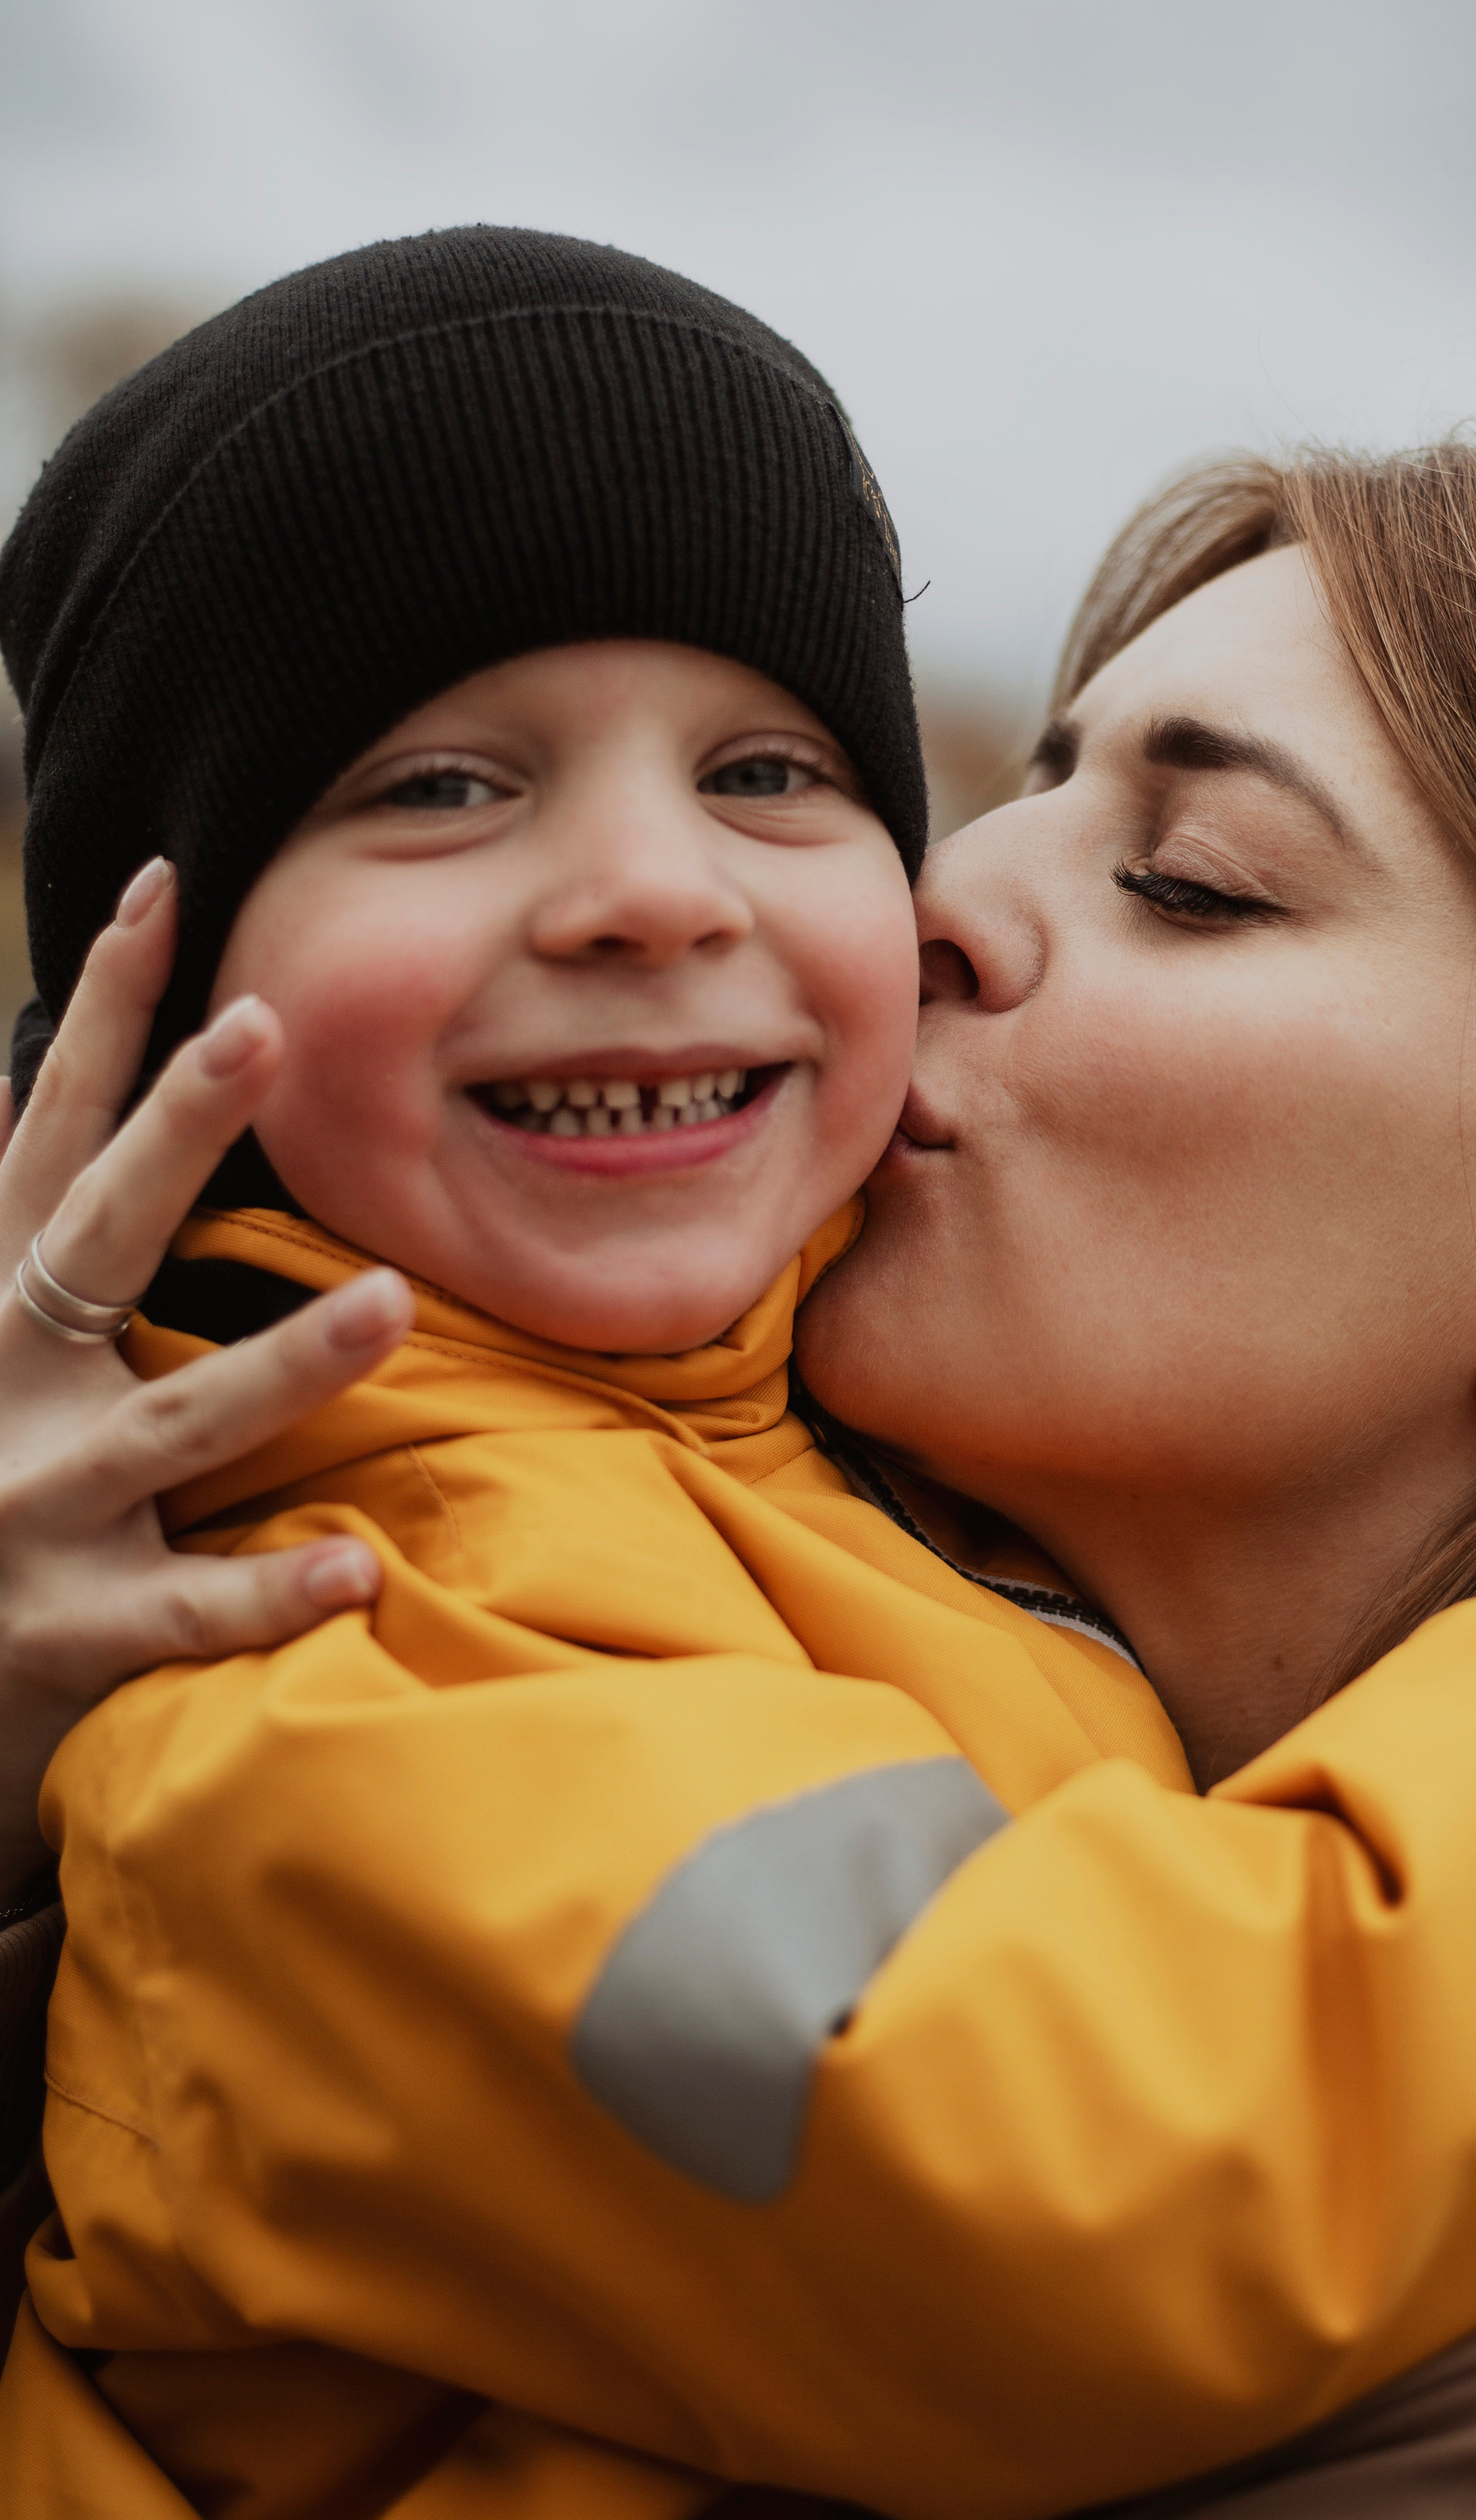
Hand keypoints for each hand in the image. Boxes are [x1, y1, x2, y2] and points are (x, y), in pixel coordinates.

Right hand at [0, 863, 410, 1897]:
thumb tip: (2, 1080)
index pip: (51, 1129)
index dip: (107, 1010)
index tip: (164, 890)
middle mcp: (9, 1379)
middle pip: (100, 1231)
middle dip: (176, 1127)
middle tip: (265, 1024)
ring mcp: (36, 1502)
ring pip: (174, 1422)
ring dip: (283, 1363)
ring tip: (392, 1301)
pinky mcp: (70, 1629)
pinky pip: (184, 1608)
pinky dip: (266, 1592)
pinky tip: (357, 1568)